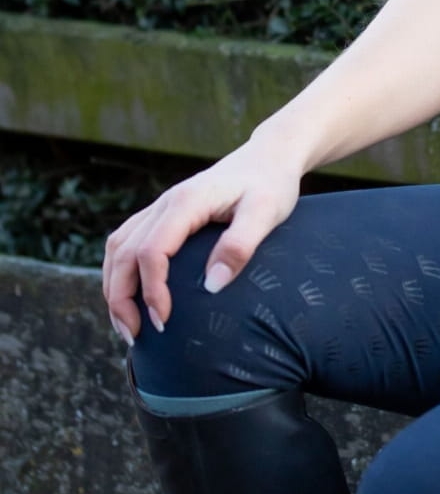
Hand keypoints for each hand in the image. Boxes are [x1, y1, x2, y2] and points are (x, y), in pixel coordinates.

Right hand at [102, 136, 302, 346]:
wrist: (269, 156)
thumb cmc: (271, 185)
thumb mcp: (266, 213)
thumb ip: (240, 246)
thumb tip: (211, 286)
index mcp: (187, 201)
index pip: (152, 250)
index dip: (152, 290)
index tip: (163, 321)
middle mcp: (165, 202)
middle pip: (123, 252)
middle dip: (121, 298)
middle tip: (136, 337)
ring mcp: (160, 207)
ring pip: (117, 247)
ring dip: (114, 287)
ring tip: (128, 324)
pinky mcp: (162, 214)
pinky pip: (126, 241)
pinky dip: (120, 272)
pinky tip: (132, 296)